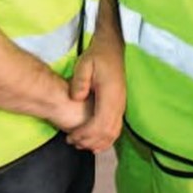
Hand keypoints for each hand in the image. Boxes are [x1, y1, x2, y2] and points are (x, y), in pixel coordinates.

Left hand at [64, 34, 124, 151]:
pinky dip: (105, 139)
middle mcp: (119, 104)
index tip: (71, 136)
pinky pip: (115, 129)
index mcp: (111, 95)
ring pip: (113, 134)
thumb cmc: (97, 56)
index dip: (85, 134)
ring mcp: (121, 106)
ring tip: (79, 143)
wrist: (112, 49)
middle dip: (89, 141)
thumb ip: (80, 81)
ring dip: (97, 142)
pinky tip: (92, 141)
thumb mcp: (84, 64)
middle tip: (71, 142)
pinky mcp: (119, 107)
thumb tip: (76, 98)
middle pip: (107, 133)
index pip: (100, 124)